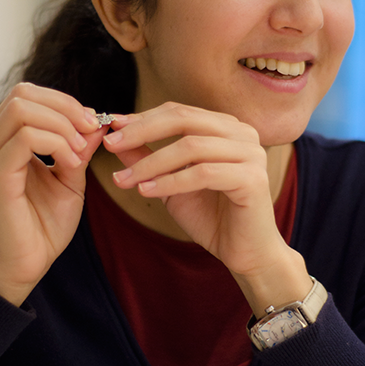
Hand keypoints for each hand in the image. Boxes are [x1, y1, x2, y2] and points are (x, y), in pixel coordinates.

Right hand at [0, 83, 103, 305]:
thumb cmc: (43, 228)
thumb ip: (79, 150)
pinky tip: (72, 164)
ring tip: (80, 152)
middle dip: (65, 107)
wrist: (24, 268)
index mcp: (3, 142)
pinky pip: (25, 138)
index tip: (92, 123)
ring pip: (23, 109)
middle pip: (23, 94)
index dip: (64, 102)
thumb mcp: (69, 181)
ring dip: (62, 125)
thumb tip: (98, 123)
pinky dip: (57, 143)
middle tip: (90, 129)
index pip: (27, 95)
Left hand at [103, 102, 312, 315]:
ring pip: (191, 147)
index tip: (111, 127)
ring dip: (151, 163)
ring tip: (122, 179)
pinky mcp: (253, 178)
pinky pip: (203, 173)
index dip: (142, 118)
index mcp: (226, 127)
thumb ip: (147, 159)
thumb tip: (114, 137)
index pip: (178, 112)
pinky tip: (145, 192)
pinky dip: (170, 182)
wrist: (246, 253)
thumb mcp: (171, 184)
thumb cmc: (212, 217)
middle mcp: (242, 133)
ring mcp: (251, 153)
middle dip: (142, 131)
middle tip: (111, 144)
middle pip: (184, 120)